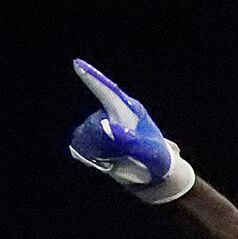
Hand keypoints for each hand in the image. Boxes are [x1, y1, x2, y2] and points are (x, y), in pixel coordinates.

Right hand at [66, 60, 194, 202]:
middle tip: (121, 156)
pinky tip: (108, 161)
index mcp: (130, 110)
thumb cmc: (160, 160)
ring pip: (88, 133)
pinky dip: (92, 154)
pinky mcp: (99, 137)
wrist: (159, 175)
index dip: (93, 77)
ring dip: (97, 149)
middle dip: (100, 139)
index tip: (77, 63)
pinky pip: (85, 143)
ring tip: (120, 160)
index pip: (109, 91)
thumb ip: (132, 141)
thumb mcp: (151, 153)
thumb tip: (107, 127)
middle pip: (95, 120)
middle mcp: (115, 113)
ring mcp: (106, 124)